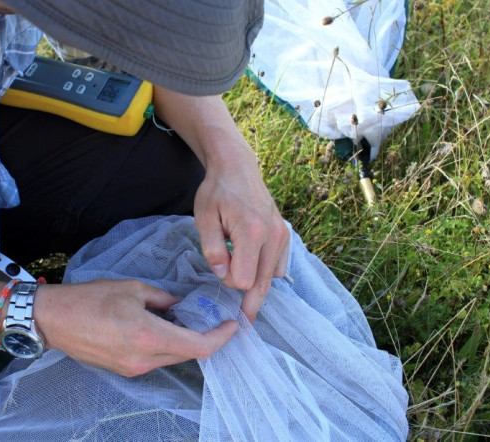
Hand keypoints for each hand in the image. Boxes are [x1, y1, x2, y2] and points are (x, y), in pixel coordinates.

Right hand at [35, 279, 237, 376]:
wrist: (55, 320)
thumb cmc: (90, 298)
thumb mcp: (133, 289)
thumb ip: (164, 299)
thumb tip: (182, 305)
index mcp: (149, 336)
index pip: (198, 346)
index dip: (220, 338)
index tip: (231, 326)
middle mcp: (145, 359)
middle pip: (189, 354)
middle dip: (206, 339)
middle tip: (214, 319)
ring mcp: (134, 368)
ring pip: (173, 358)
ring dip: (185, 342)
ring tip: (187, 320)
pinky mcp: (125, 370)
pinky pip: (156, 360)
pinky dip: (167, 346)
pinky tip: (164, 328)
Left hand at [152, 87, 288, 322]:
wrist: (237, 167)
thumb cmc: (217, 191)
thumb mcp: (204, 218)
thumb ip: (213, 250)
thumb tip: (224, 276)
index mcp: (251, 232)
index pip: (243, 279)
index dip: (228, 281)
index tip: (218, 268)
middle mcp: (273, 236)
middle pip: (263, 284)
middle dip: (249, 302)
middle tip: (242, 323)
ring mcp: (282, 236)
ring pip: (272, 278)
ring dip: (257, 286)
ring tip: (243, 293)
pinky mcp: (285, 235)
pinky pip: (278, 266)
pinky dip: (266, 274)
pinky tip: (253, 271)